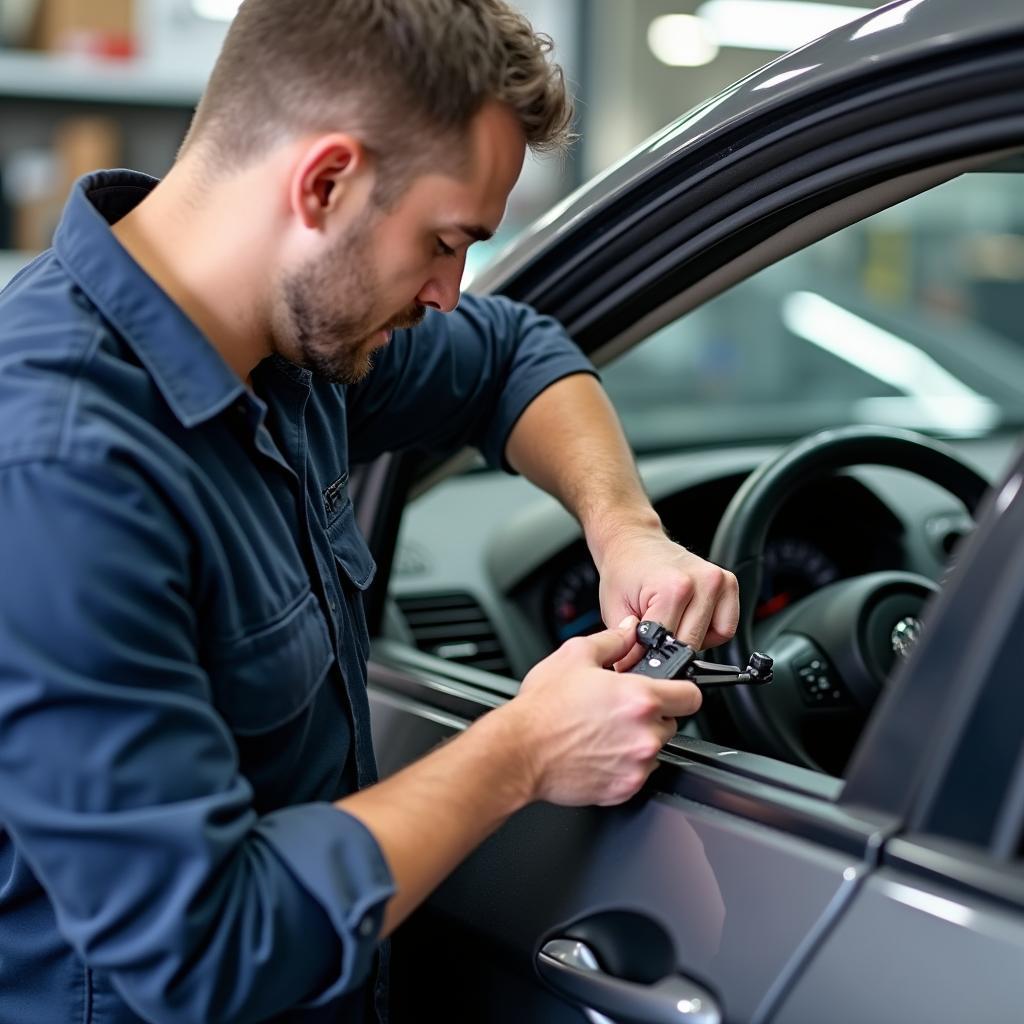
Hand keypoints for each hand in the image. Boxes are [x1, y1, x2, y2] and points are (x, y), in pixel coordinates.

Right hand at [505, 617, 701, 806]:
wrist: (519, 751)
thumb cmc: (543, 708)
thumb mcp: (575, 655)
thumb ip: (613, 640)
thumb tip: (629, 630)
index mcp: (640, 698)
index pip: (692, 696)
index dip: (681, 689)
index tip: (671, 690)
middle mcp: (645, 734)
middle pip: (672, 722)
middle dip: (652, 714)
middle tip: (619, 709)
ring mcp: (637, 765)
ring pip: (654, 749)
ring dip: (638, 740)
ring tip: (603, 730)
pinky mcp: (625, 789)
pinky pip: (637, 773)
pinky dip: (623, 764)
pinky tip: (597, 750)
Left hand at [595, 527, 738, 669]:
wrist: (635, 542)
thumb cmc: (625, 572)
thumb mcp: (616, 610)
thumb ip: (626, 645)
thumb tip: (632, 672)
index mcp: (673, 587)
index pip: (667, 644)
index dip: (647, 657)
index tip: (636, 657)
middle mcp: (703, 582)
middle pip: (692, 644)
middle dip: (668, 649)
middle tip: (652, 636)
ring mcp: (720, 581)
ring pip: (713, 639)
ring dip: (691, 639)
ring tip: (672, 621)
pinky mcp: (729, 583)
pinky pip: (725, 628)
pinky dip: (709, 631)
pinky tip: (688, 617)